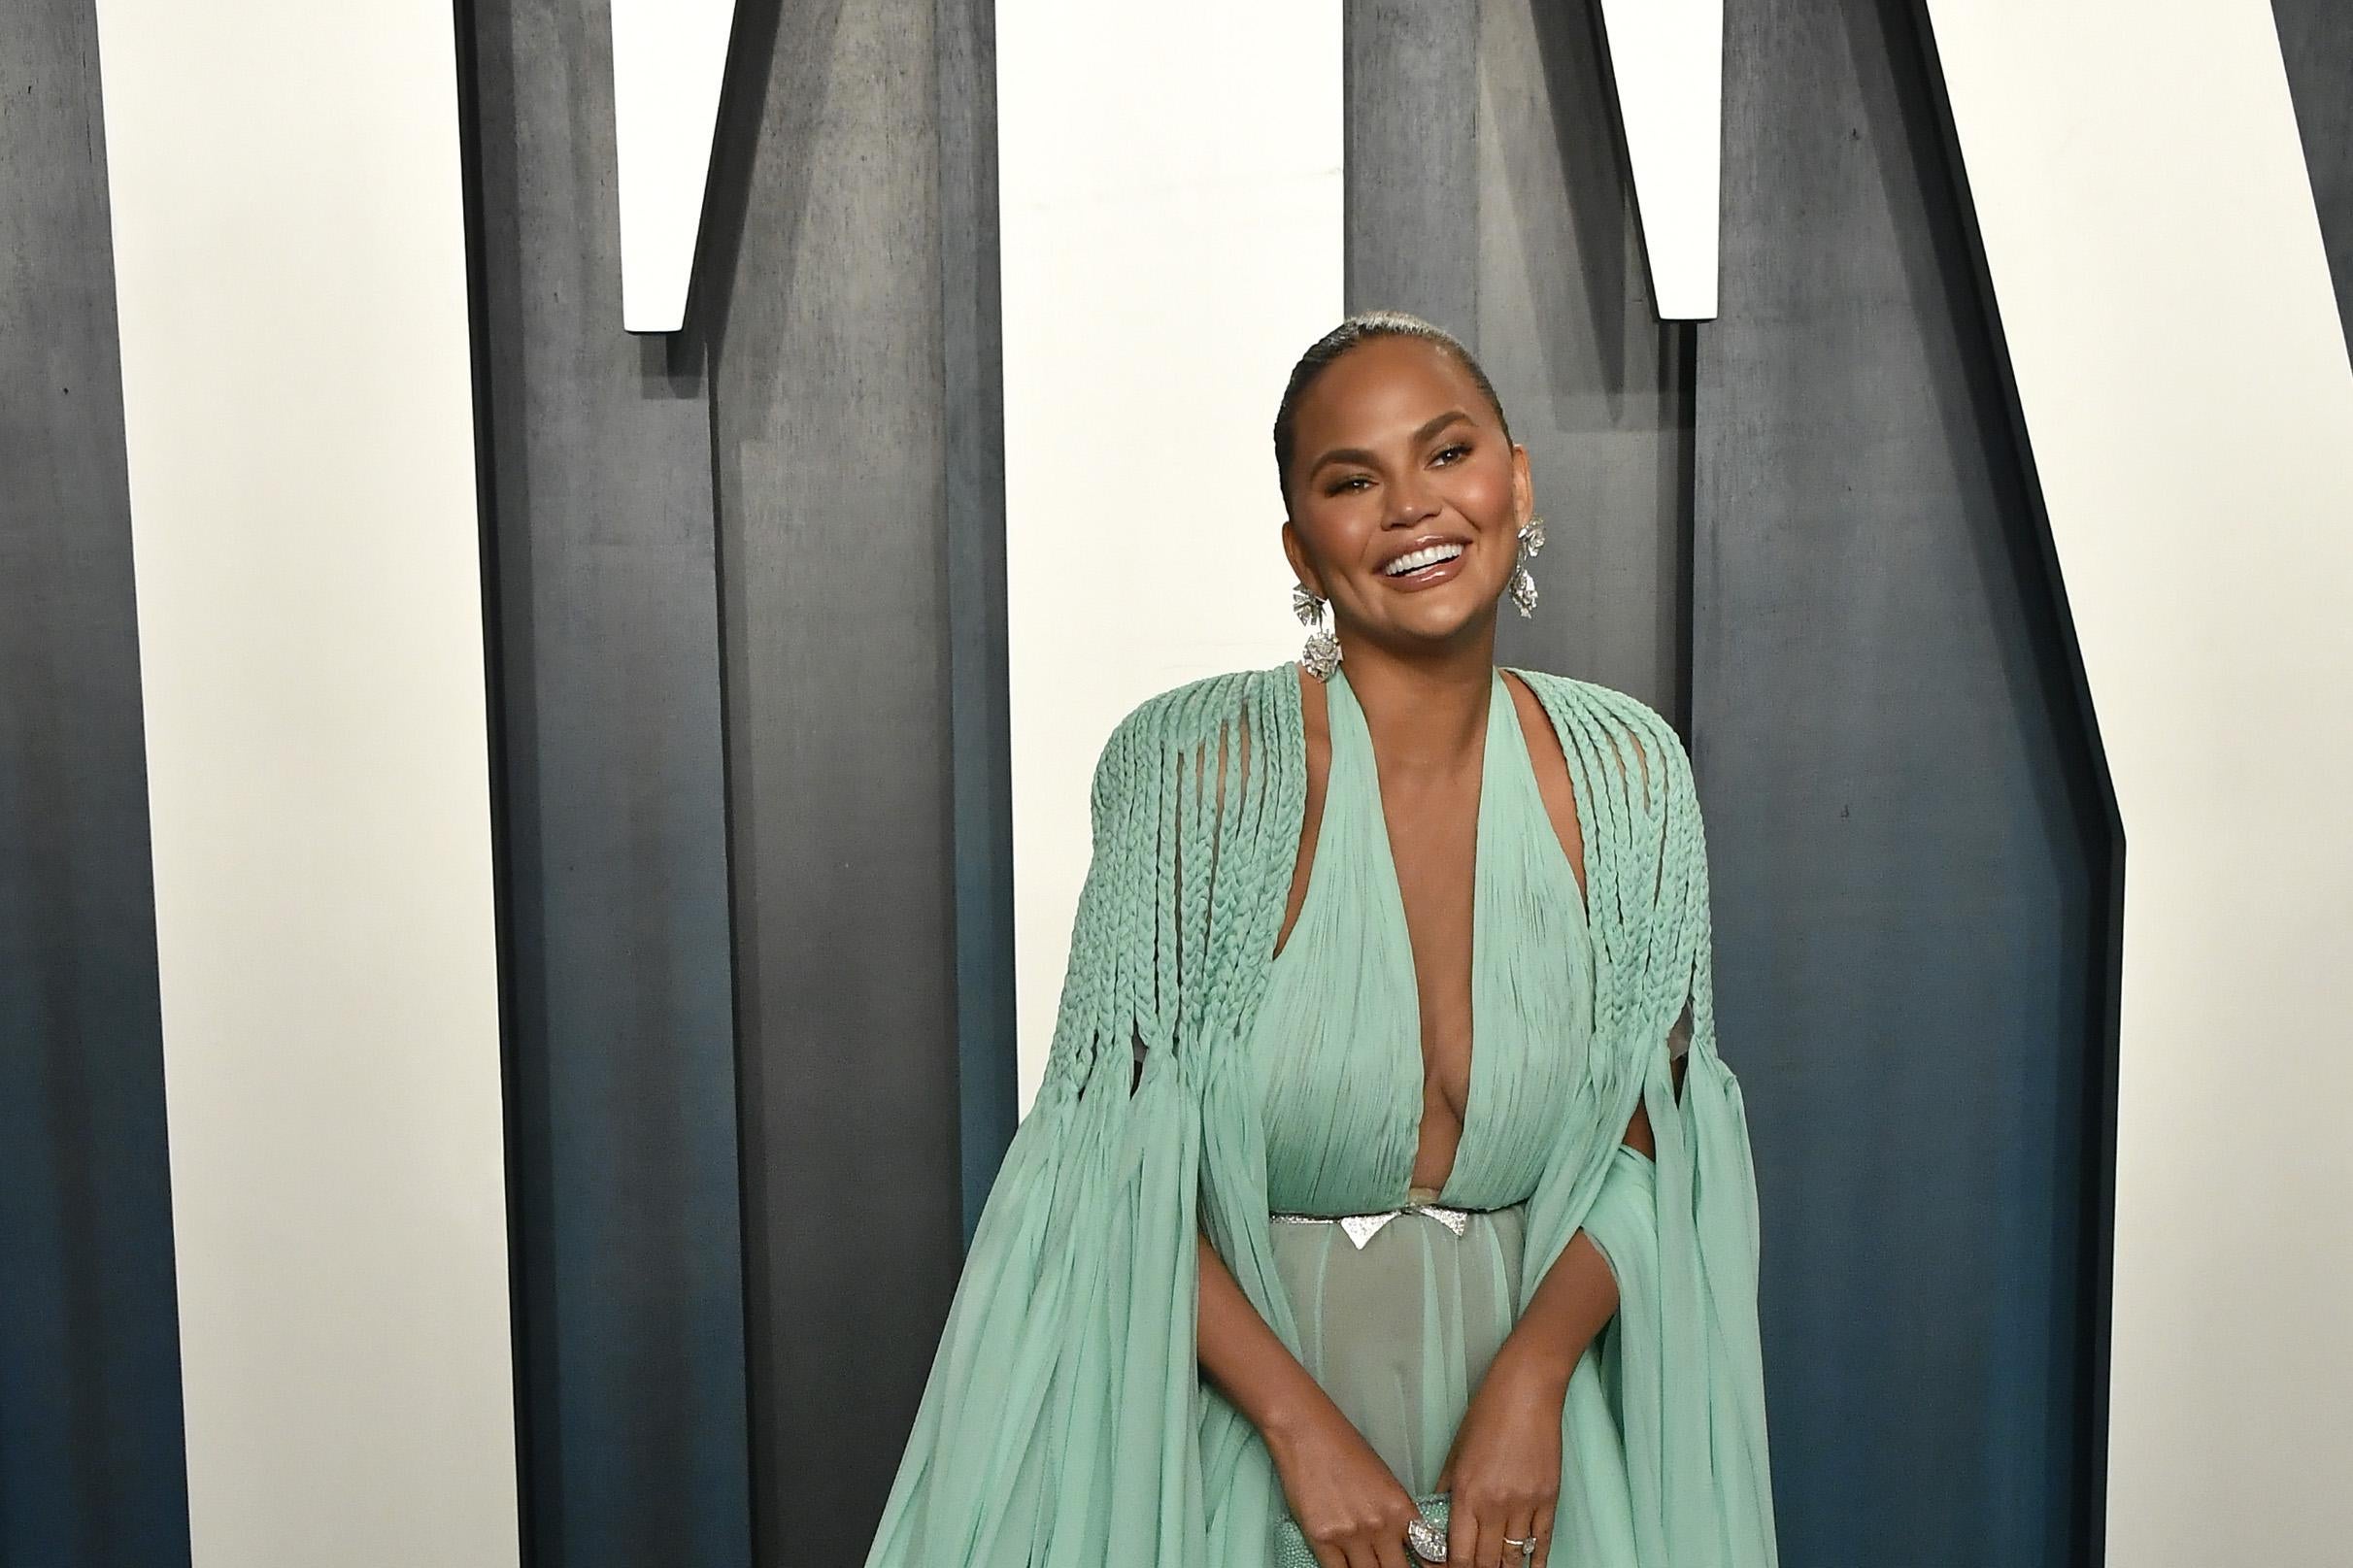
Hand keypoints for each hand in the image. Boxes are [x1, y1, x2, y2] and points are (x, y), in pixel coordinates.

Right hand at [1264, 1398, 1423, 1567]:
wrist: (1307, 1432)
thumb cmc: (1345, 1448)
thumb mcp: (1385, 1481)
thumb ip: (1397, 1516)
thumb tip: (1407, 1546)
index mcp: (1401, 1509)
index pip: (1426, 1555)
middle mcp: (1379, 1526)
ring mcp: (1350, 1534)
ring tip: (1370, 1566)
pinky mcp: (1321, 1538)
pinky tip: (1347, 1567)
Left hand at [1433, 1342, 1565, 1567]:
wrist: (1526, 1392)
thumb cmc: (1486, 1416)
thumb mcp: (1455, 1453)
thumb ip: (1446, 1491)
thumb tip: (1438, 1522)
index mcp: (1466, 1493)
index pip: (1457, 1554)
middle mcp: (1495, 1505)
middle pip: (1485, 1561)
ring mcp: (1524, 1504)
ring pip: (1513, 1557)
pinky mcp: (1549, 1499)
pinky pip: (1542, 1542)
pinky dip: (1535, 1560)